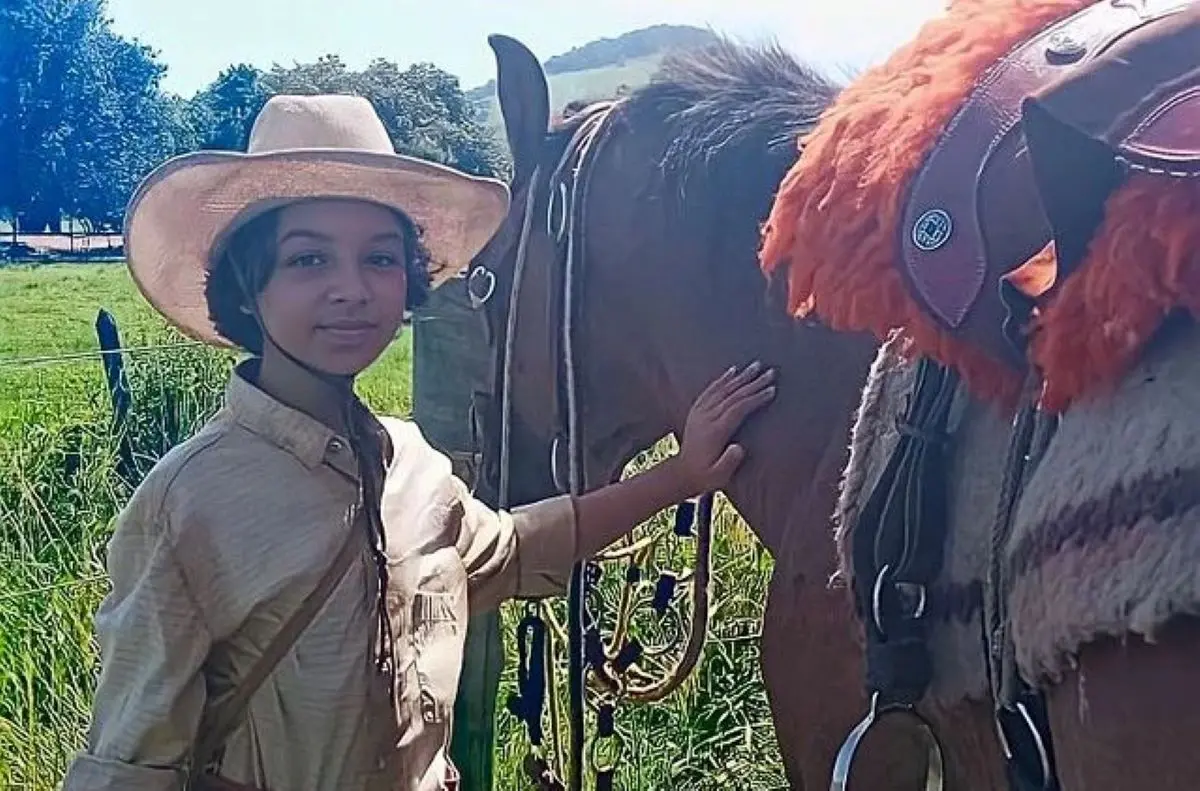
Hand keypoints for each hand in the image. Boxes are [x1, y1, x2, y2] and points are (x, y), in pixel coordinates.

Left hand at [673, 361, 776, 495]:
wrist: (682, 472)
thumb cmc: (705, 476)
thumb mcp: (718, 476)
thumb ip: (729, 462)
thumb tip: (739, 447)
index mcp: (715, 431)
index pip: (738, 409)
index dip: (756, 398)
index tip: (771, 390)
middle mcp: (707, 417)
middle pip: (733, 395)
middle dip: (753, 382)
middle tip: (770, 371)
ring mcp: (700, 412)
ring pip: (723, 389)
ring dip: (740, 376)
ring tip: (756, 365)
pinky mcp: (696, 410)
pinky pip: (710, 390)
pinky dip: (722, 379)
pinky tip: (732, 371)